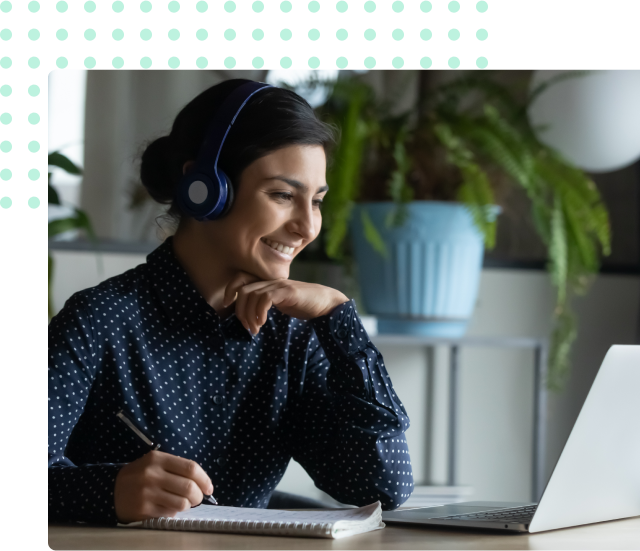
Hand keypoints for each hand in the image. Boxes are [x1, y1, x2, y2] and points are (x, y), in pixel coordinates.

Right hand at [114, 450, 213, 523]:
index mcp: (158, 459)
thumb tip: (202, 483)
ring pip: (182, 503)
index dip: (205, 479)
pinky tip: (169, 508)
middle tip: (197, 498)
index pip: (191, 468)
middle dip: (198, 496)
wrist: (112, 490)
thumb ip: (177, 468)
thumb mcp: (155, 463)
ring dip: (188, 506)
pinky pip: (169, 513)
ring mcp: (147, 493)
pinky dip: (174, 512)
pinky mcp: (144, 509)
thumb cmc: (141, 475)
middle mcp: (152, 474)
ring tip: (184, 503)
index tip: (209, 488)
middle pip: (188, 487)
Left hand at [222, 271, 348, 335]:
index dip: (230, 289)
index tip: (227, 304)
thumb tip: (250, 315)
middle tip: (247, 327)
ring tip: (255, 329)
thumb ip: (266, 303)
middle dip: (239, 310)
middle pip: (243, 290)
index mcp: (268, 283)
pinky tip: (262, 322)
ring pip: (252, 295)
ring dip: (249, 315)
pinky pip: (266, 298)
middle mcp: (271, 281)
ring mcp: (280, 285)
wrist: (326, 302)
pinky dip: (259, 312)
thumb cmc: (303, 305)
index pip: (241, 278)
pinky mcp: (288, 291)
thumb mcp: (280, 303)